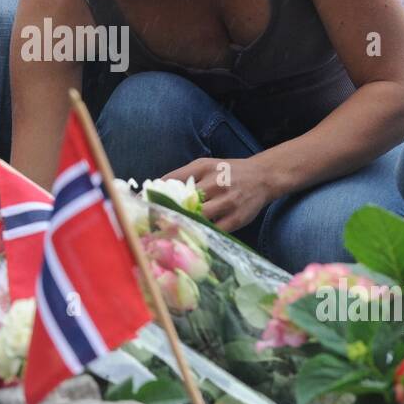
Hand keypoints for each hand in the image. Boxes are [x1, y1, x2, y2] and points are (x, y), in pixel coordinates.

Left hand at [160, 156, 280, 232]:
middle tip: (150, 222)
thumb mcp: (206, 165)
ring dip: (183, 225)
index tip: (140, 203)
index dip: (156, 192)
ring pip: (199, 217)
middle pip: (185, 201)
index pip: (174, 179)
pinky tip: (189, 238)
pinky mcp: (236, 219)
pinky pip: (214, 230)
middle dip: (167, 212)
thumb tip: (156, 188)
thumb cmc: (228, 172)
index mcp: (205, 168)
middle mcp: (216, 183)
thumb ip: (183, 175)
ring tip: (166, 233)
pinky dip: (201, 235)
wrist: (263, 177)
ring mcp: (227, 202)